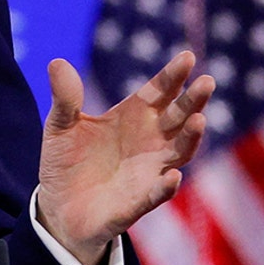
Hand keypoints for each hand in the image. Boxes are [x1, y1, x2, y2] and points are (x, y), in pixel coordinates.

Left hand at [36, 51, 213, 264]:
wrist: (58, 207)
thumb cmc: (65, 162)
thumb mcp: (59, 126)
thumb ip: (64, 98)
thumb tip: (57, 62)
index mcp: (130, 118)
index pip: (158, 93)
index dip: (173, 76)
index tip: (187, 57)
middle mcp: (148, 142)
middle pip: (177, 117)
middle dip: (192, 100)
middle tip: (206, 82)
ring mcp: (148, 171)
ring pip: (179, 152)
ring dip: (190, 137)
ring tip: (198, 119)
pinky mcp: (139, 201)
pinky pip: (158, 193)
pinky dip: (166, 185)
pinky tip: (172, 175)